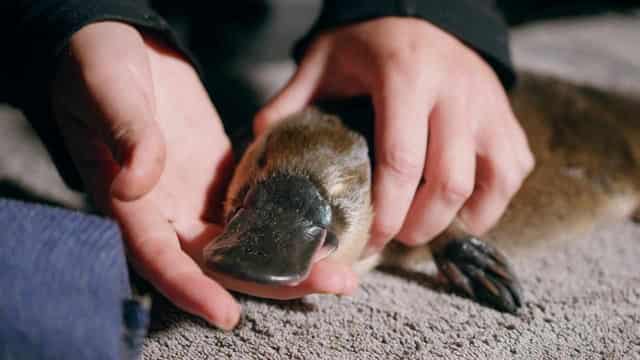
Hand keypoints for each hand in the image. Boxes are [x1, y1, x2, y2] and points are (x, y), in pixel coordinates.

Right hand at [51, 22, 356, 329]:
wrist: (125, 46)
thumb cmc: (98, 65)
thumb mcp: (104, 88)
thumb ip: (124, 129)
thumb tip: (141, 178)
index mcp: (129, 201)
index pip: (160, 258)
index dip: (191, 289)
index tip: (228, 314)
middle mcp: (167, 210)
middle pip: (219, 261)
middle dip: (273, 279)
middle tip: (331, 281)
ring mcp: (196, 196)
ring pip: (245, 242)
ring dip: (290, 257)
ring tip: (340, 265)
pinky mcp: (221, 176)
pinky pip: (255, 207)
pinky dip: (286, 221)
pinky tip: (322, 226)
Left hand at [255, 18, 534, 253]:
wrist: (423, 12)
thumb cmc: (369, 43)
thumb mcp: (323, 61)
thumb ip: (291, 100)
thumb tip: (262, 144)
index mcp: (406, 76)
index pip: (402, 160)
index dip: (387, 211)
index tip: (370, 238)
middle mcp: (455, 90)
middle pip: (449, 181)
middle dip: (421, 225)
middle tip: (396, 239)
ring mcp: (488, 103)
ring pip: (492, 180)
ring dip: (460, 218)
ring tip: (428, 228)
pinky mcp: (507, 114)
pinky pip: (514, 169)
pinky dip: (492, 200)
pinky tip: (462, 207)